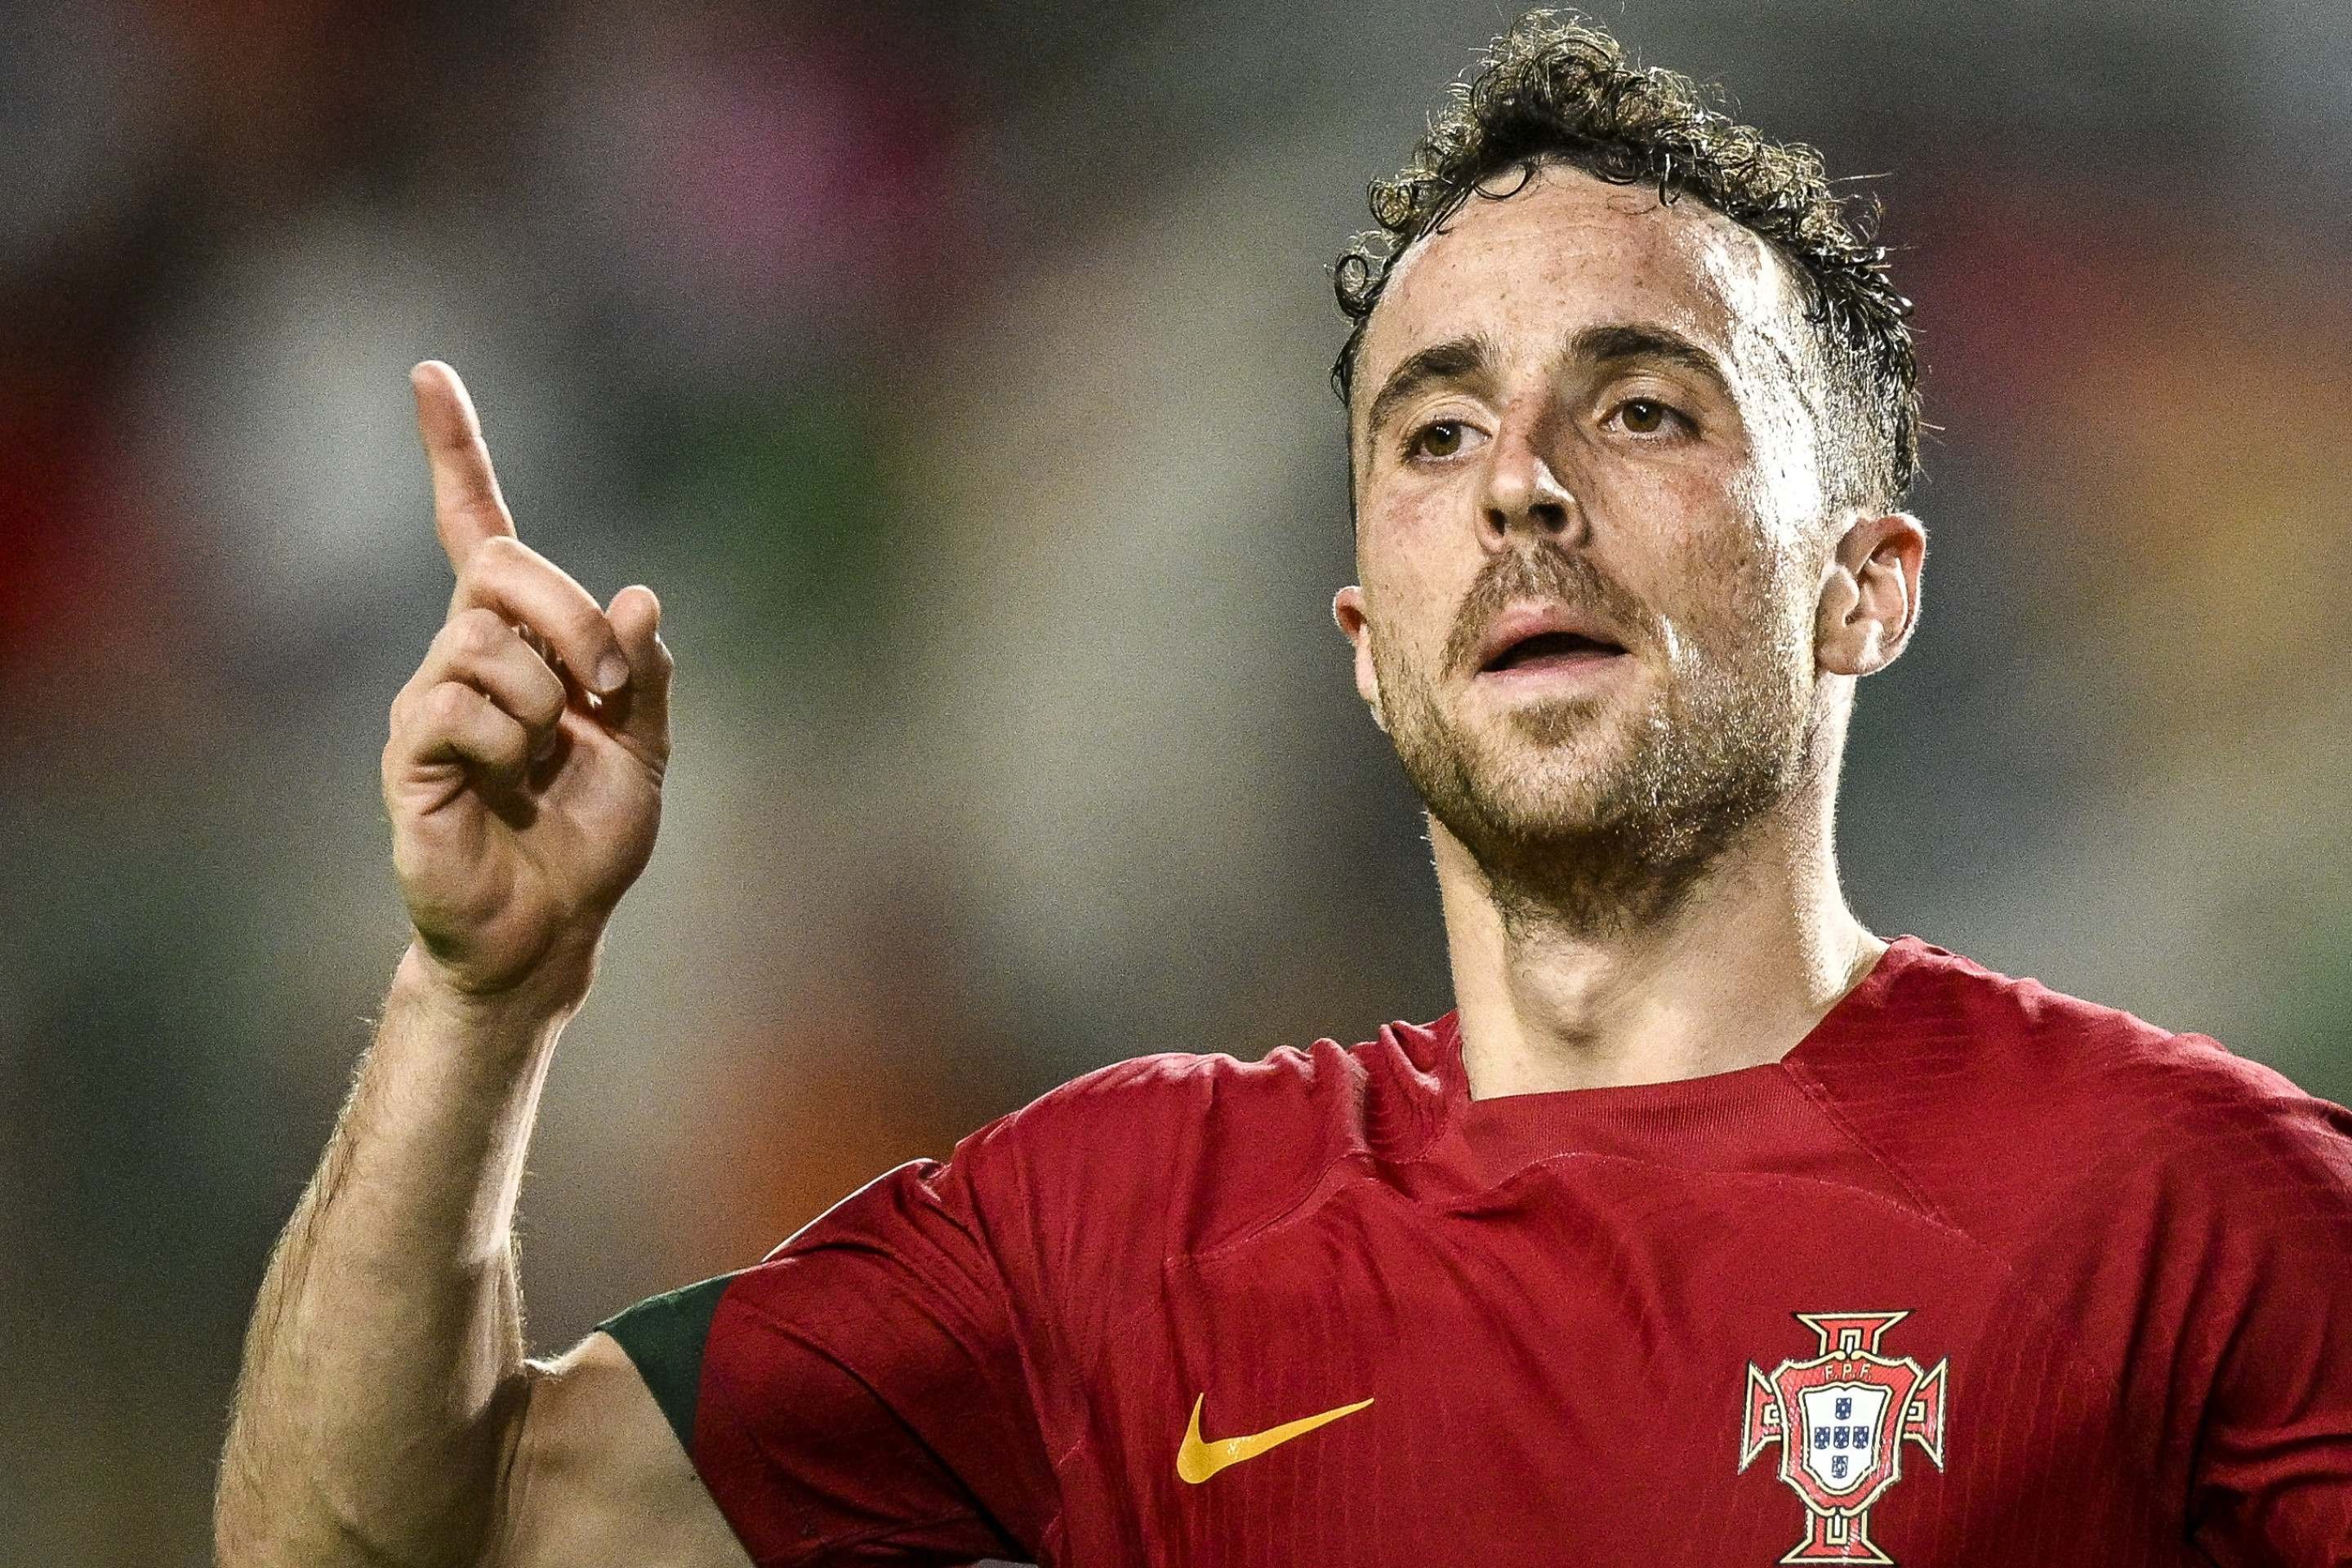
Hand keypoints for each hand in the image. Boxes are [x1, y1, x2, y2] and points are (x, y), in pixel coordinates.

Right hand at [381, 362, 673, 1004]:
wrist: (552, 928)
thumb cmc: (590, 840)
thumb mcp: (645, 749)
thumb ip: (643, 674)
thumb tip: (636, 598)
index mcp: (520, 644)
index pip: (476, 530)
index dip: (455, 454)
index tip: (430, 375)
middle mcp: (463, 657)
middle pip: (501, 570)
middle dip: (568, 619)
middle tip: (603, 692)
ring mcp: (430, 702)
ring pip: (484, 640)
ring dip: (547, 698)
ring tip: (550, 757)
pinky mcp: (411, 755)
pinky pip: (459, 705)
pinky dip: (509, 739)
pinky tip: (510, 780)